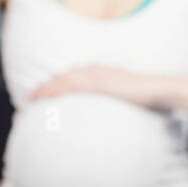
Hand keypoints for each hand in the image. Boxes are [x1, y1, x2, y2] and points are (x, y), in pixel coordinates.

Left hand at [27, 64, 155, 106]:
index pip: (73, 77)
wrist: (155, 90)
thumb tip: (108, 115)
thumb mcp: (125, 97)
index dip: (57, 84)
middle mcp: (95, 71)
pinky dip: (58, 91)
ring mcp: (96, 76)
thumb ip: (113, 102)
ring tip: (34, 98)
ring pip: (65, 80)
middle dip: (47, 86)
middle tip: (32, 96)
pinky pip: (73, 87)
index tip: (44, 93)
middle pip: (65, 77)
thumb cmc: (145, 96)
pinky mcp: (98, 83)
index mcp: (100, 73)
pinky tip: (48, 99)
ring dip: (48, 88)